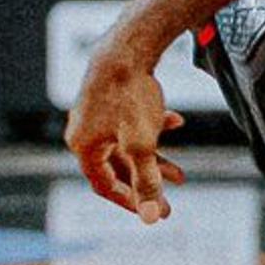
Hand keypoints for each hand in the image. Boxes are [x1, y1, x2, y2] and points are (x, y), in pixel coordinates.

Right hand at [65, 31, 185, 218]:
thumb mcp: (141, 144)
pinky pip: (130, 121)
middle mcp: (84, 132)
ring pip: (127, 145)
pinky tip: (175, 121)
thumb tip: (152, 218)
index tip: (152, 210)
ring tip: (180, 174)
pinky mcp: (108, 97)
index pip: (104, 185)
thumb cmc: (129, 95)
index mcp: (84, 147)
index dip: (129, 201)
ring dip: (154, 159)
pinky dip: (152, 126)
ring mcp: (95, 114)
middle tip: (170, 200)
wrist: (127, 47)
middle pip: (118, 167)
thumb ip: (147, 181)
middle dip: (147, 183)